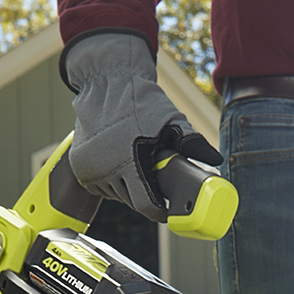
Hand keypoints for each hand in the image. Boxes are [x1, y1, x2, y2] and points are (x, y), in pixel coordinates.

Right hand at [63, 32, 212, 220]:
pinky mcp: (78, 164)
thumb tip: (215, 159)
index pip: (145, 205)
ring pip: (115, 194)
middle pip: (131, 201)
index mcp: (128, 161)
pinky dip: (112, 181)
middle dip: (147, 196)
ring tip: (139, 168)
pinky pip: (100, 185)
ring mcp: (89, 168)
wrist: (105, 80)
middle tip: (158, 182)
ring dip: (128, 189)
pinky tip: (121, 165)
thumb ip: (192, 141)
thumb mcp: (171, 119)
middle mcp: (104, 168)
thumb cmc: (140, 100)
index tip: (169, 211)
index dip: (160, 212)